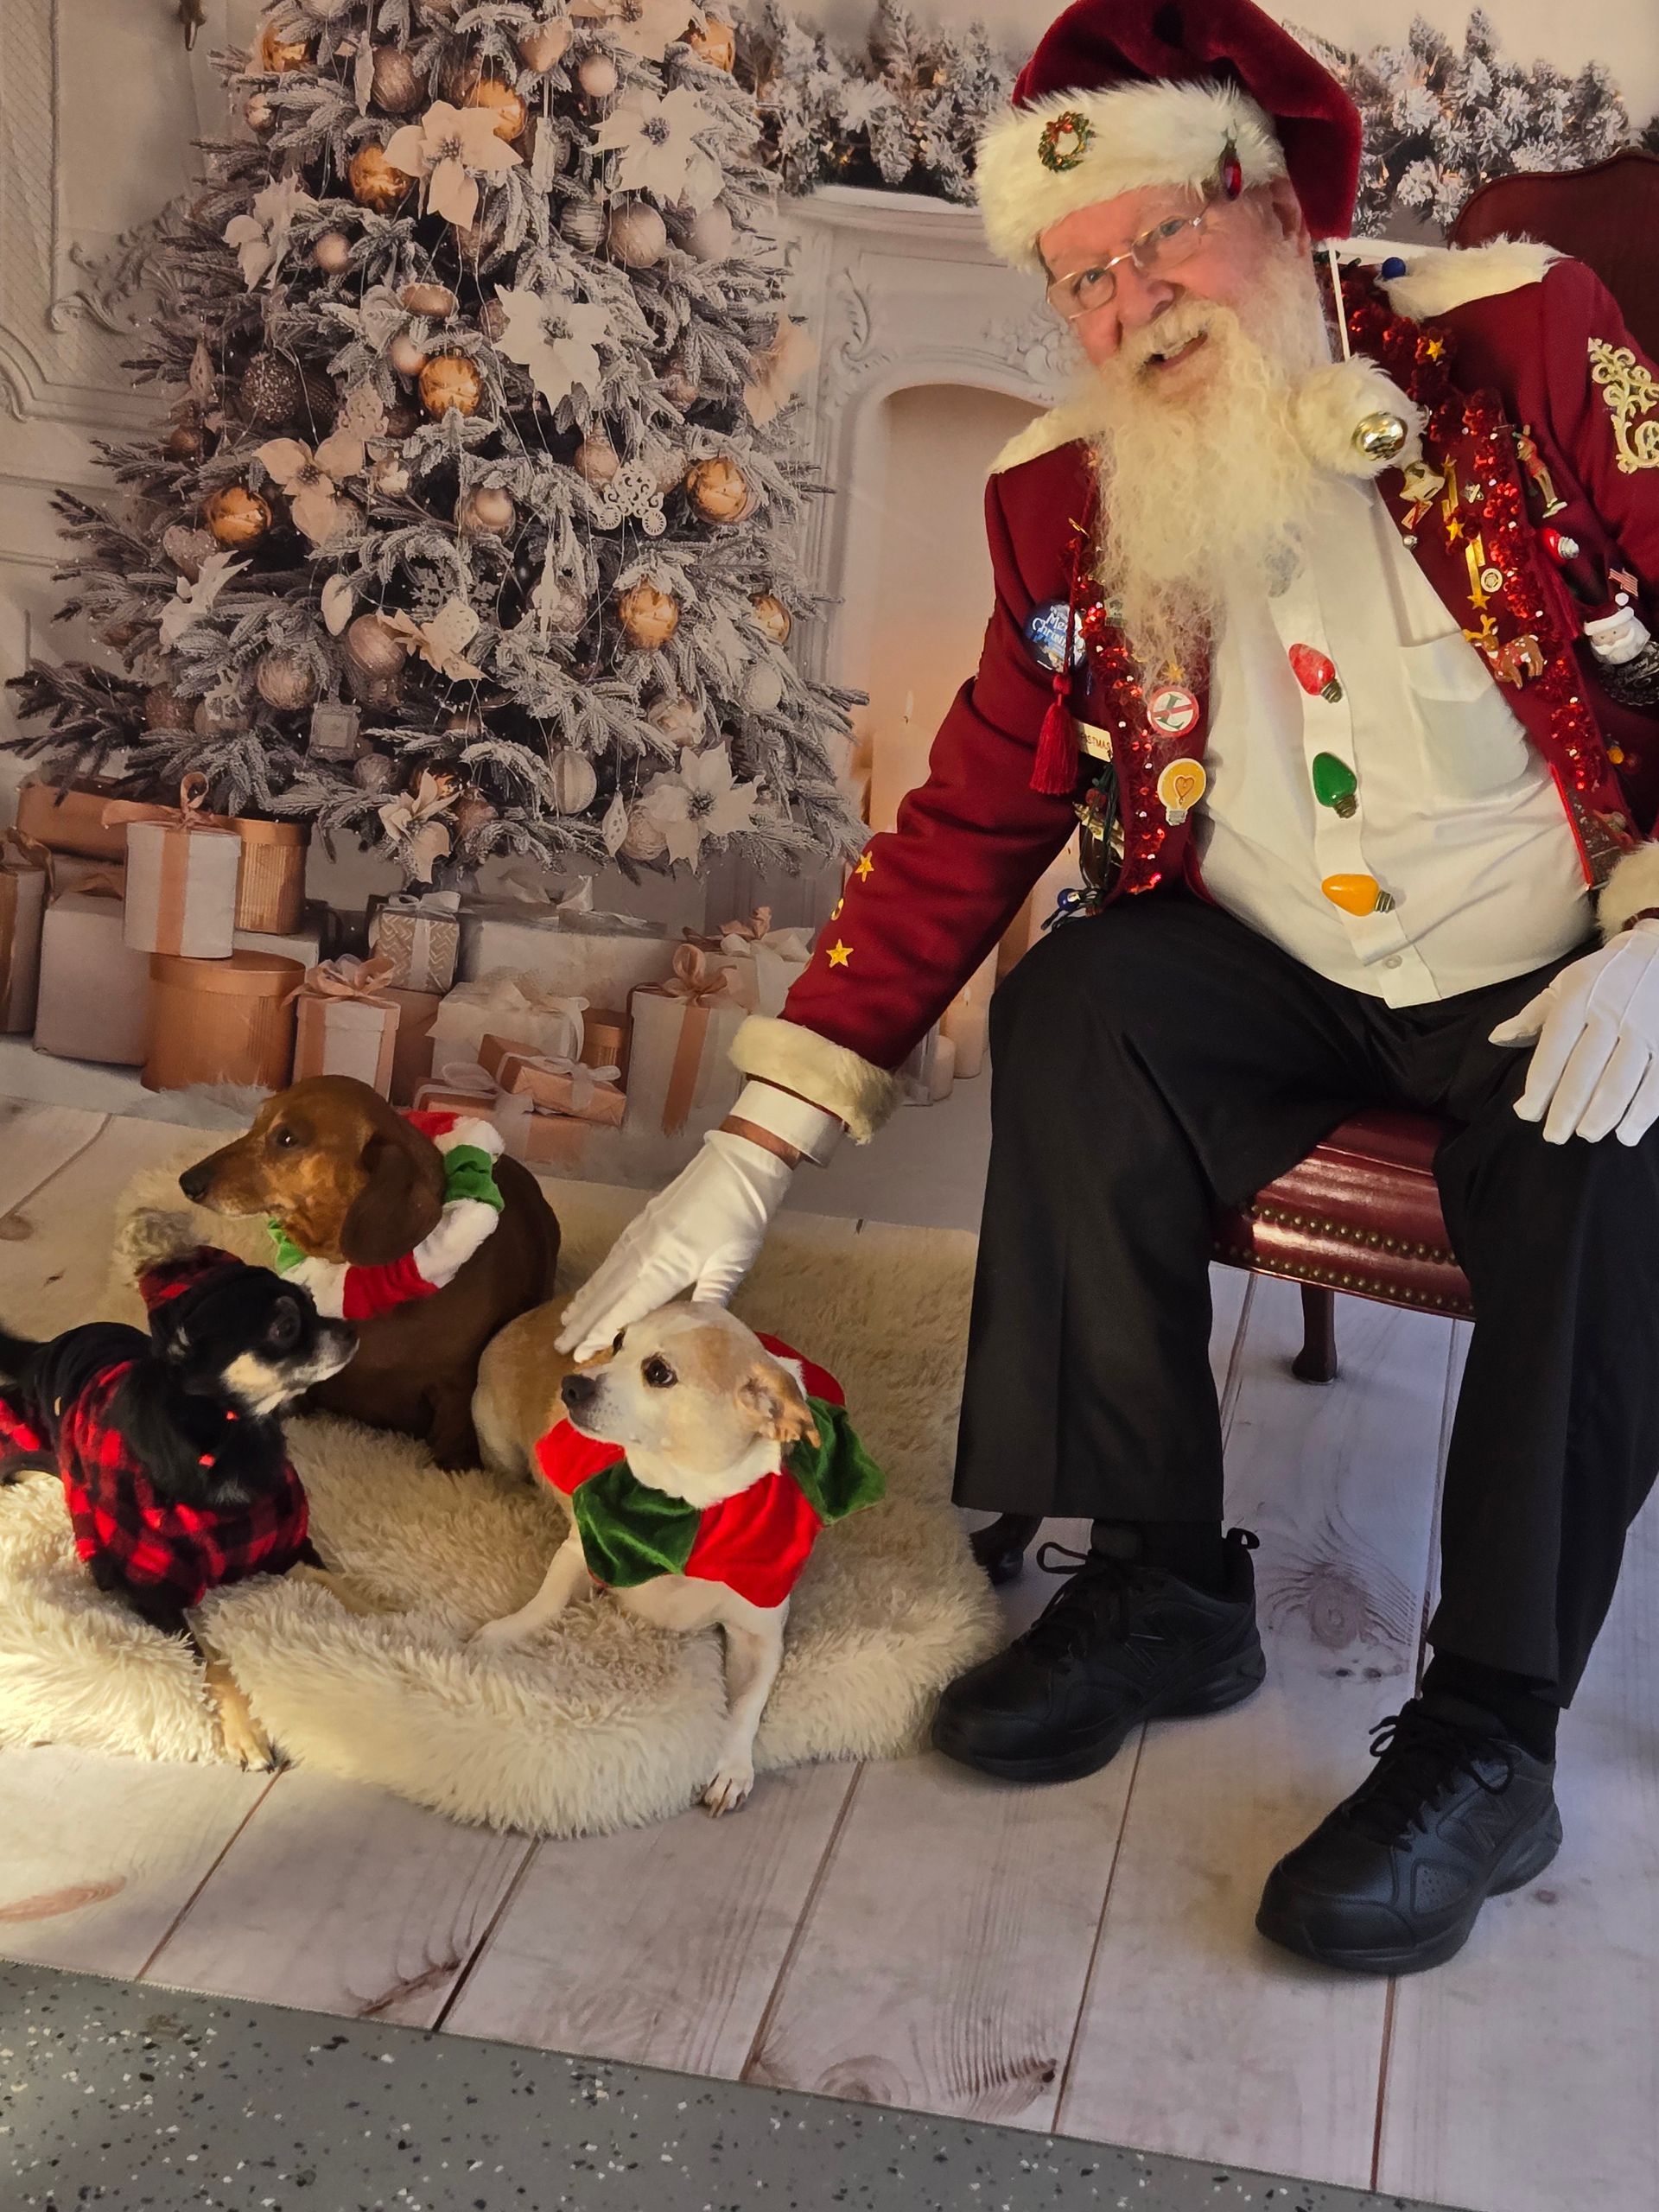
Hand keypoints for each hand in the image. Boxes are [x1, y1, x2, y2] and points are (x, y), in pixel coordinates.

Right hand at [554, 1130, 794, 1357]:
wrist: (736, 1167)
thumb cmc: (740, 1219)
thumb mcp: (732, 1265)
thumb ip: (710, 1299)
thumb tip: (698, 1334)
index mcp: (665, 1267)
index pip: (625, 1308)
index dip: (600, 1332)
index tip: (579, 1353)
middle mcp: (643, 1253)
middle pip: (605, 1295)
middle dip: (581, 1323)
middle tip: (558, 1347)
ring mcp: (639, 1235)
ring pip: (604, 1275)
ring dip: (584, 1300)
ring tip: (565, 1322)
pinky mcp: (641, 1222)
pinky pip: (612, 1257)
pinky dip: (596, 1277)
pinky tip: (592, 1288)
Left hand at [1489, 921, 1658, 1144]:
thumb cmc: (1607, 975)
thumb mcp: (1567, 983)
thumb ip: (1535, 1015)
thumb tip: (1497, 1039)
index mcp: (1579, 996)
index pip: (1554, 1048)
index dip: (1539, 1084)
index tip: (1526, 1113)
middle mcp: (1611, 1011)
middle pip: (1584, 1069)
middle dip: (1567, 1107)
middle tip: (1554, 1136)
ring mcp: (1645, 1026)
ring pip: (1619, 1079)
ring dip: (1601, 1113)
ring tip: (1586, 1134)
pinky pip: (1656, 1082)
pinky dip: (1642, 1111)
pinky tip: (1627, 1133)